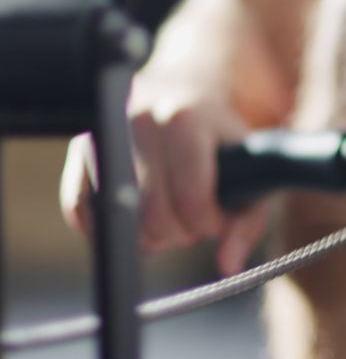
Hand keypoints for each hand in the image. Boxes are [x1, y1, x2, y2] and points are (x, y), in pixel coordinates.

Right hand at [59, 6, 285, 275]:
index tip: (216, 220)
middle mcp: (138, 119)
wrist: (187, 91)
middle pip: (153, 214)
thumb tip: (228, 267)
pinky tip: (139, 218)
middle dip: (179, 232)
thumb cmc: (224, 143)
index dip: (207, 223)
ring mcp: (104, 132)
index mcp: (186, 118)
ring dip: (146, 233)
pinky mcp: (79, 148)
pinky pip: (81, 208)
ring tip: (169, 213)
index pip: (191, 198)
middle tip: (193, 219)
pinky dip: (110, 228)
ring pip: (117, 217)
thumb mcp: (252, 173)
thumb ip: (248, 222)